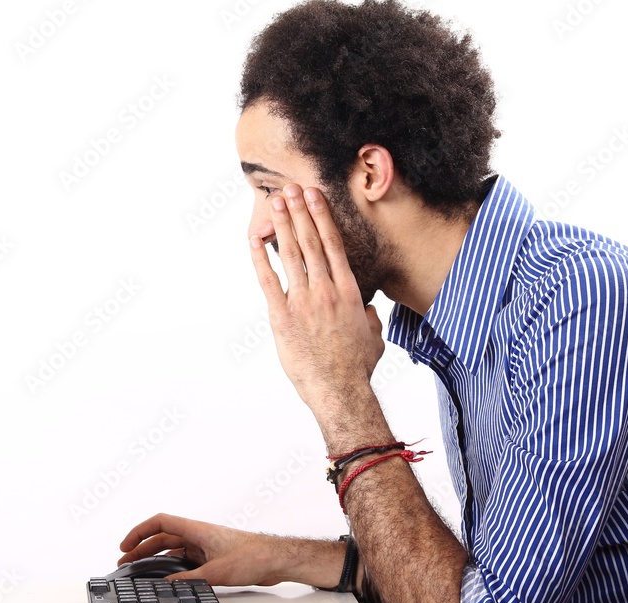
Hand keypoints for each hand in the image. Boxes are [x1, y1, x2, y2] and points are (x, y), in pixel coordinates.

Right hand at [119, 514, 300, 586]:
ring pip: (173, 548)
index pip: (160, 523)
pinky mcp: (211, 557)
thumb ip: (188, 579)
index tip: (125, 546)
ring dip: (156, 557)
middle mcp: (198, 535)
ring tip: (141, 570)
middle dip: (142, 548)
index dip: (139, 532)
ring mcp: (204, 546)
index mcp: (196, 529)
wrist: (275, 560)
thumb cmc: (252, 557)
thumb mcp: (215, 573)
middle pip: (162, 536)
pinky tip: (166, 578)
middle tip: (126, 562)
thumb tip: (166, 584)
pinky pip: (185, 559)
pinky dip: (172, 566)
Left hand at [250, 184, 384, 415]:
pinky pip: (268, 281)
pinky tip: (254, 240)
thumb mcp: (373, 338)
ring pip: (291, 254)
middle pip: (311, 242)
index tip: (315, 196)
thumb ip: (370, 319)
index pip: (334, 244)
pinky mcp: (282, 317)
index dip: (322, 217)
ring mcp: (303, 302)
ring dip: (282, 225)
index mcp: (349, 291)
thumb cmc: (357, 367)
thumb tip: (370, 313)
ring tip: (275, 202)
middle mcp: (326, 290)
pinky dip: (260, 259)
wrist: (340, 389)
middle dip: (300, 212)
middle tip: (291, 188)